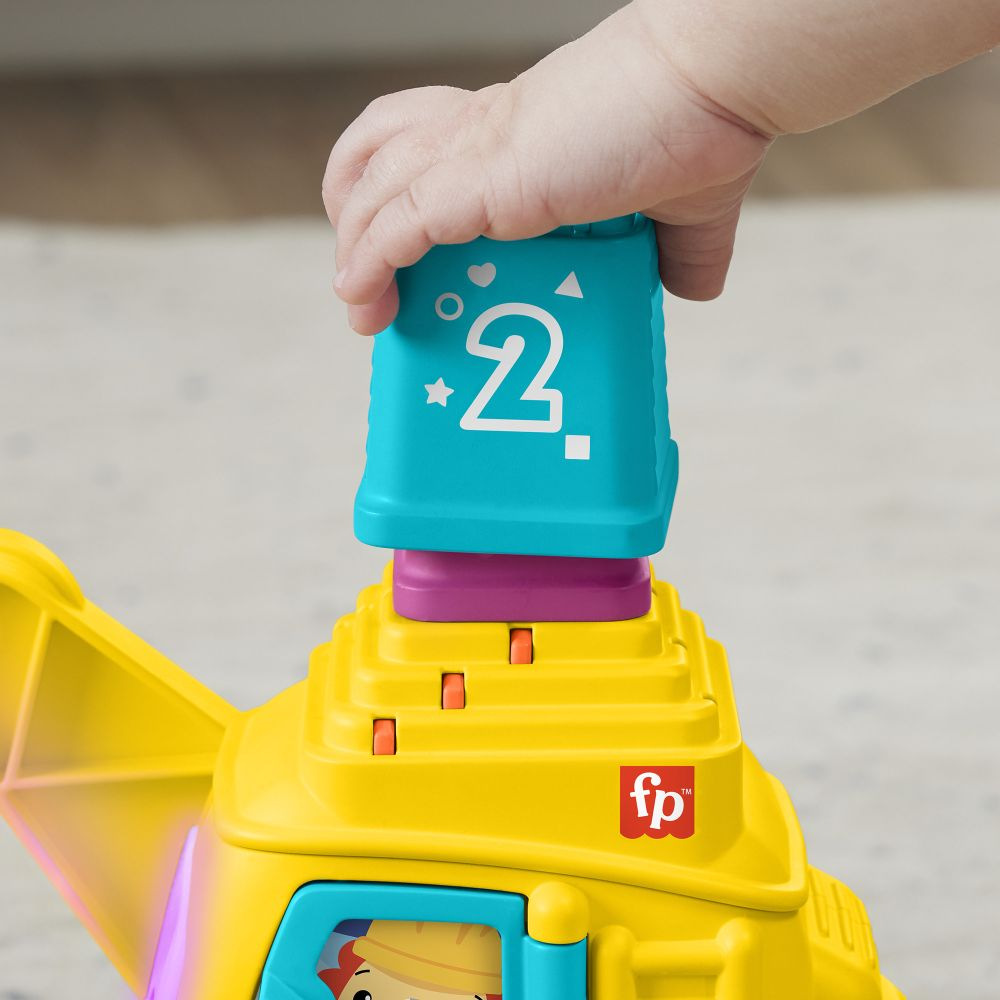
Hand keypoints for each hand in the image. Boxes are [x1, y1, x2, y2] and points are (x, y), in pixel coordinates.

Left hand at [323, 3, 770, 333]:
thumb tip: (693, 291)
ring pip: (372, 187)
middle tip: (360, 268)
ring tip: (359, 303)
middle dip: (351, 206)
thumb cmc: (702, 121)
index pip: (431, 145)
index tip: (405, 254)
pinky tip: (360, 297)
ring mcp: (476, 153)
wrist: (715, 81)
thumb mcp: (685, 206)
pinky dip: (368, 261)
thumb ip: (681, 251)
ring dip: (351, 247)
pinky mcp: (482, 181)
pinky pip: (396, 223)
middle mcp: (483, 132)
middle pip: (376, 149)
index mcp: (518, 130)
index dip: (400, 191)